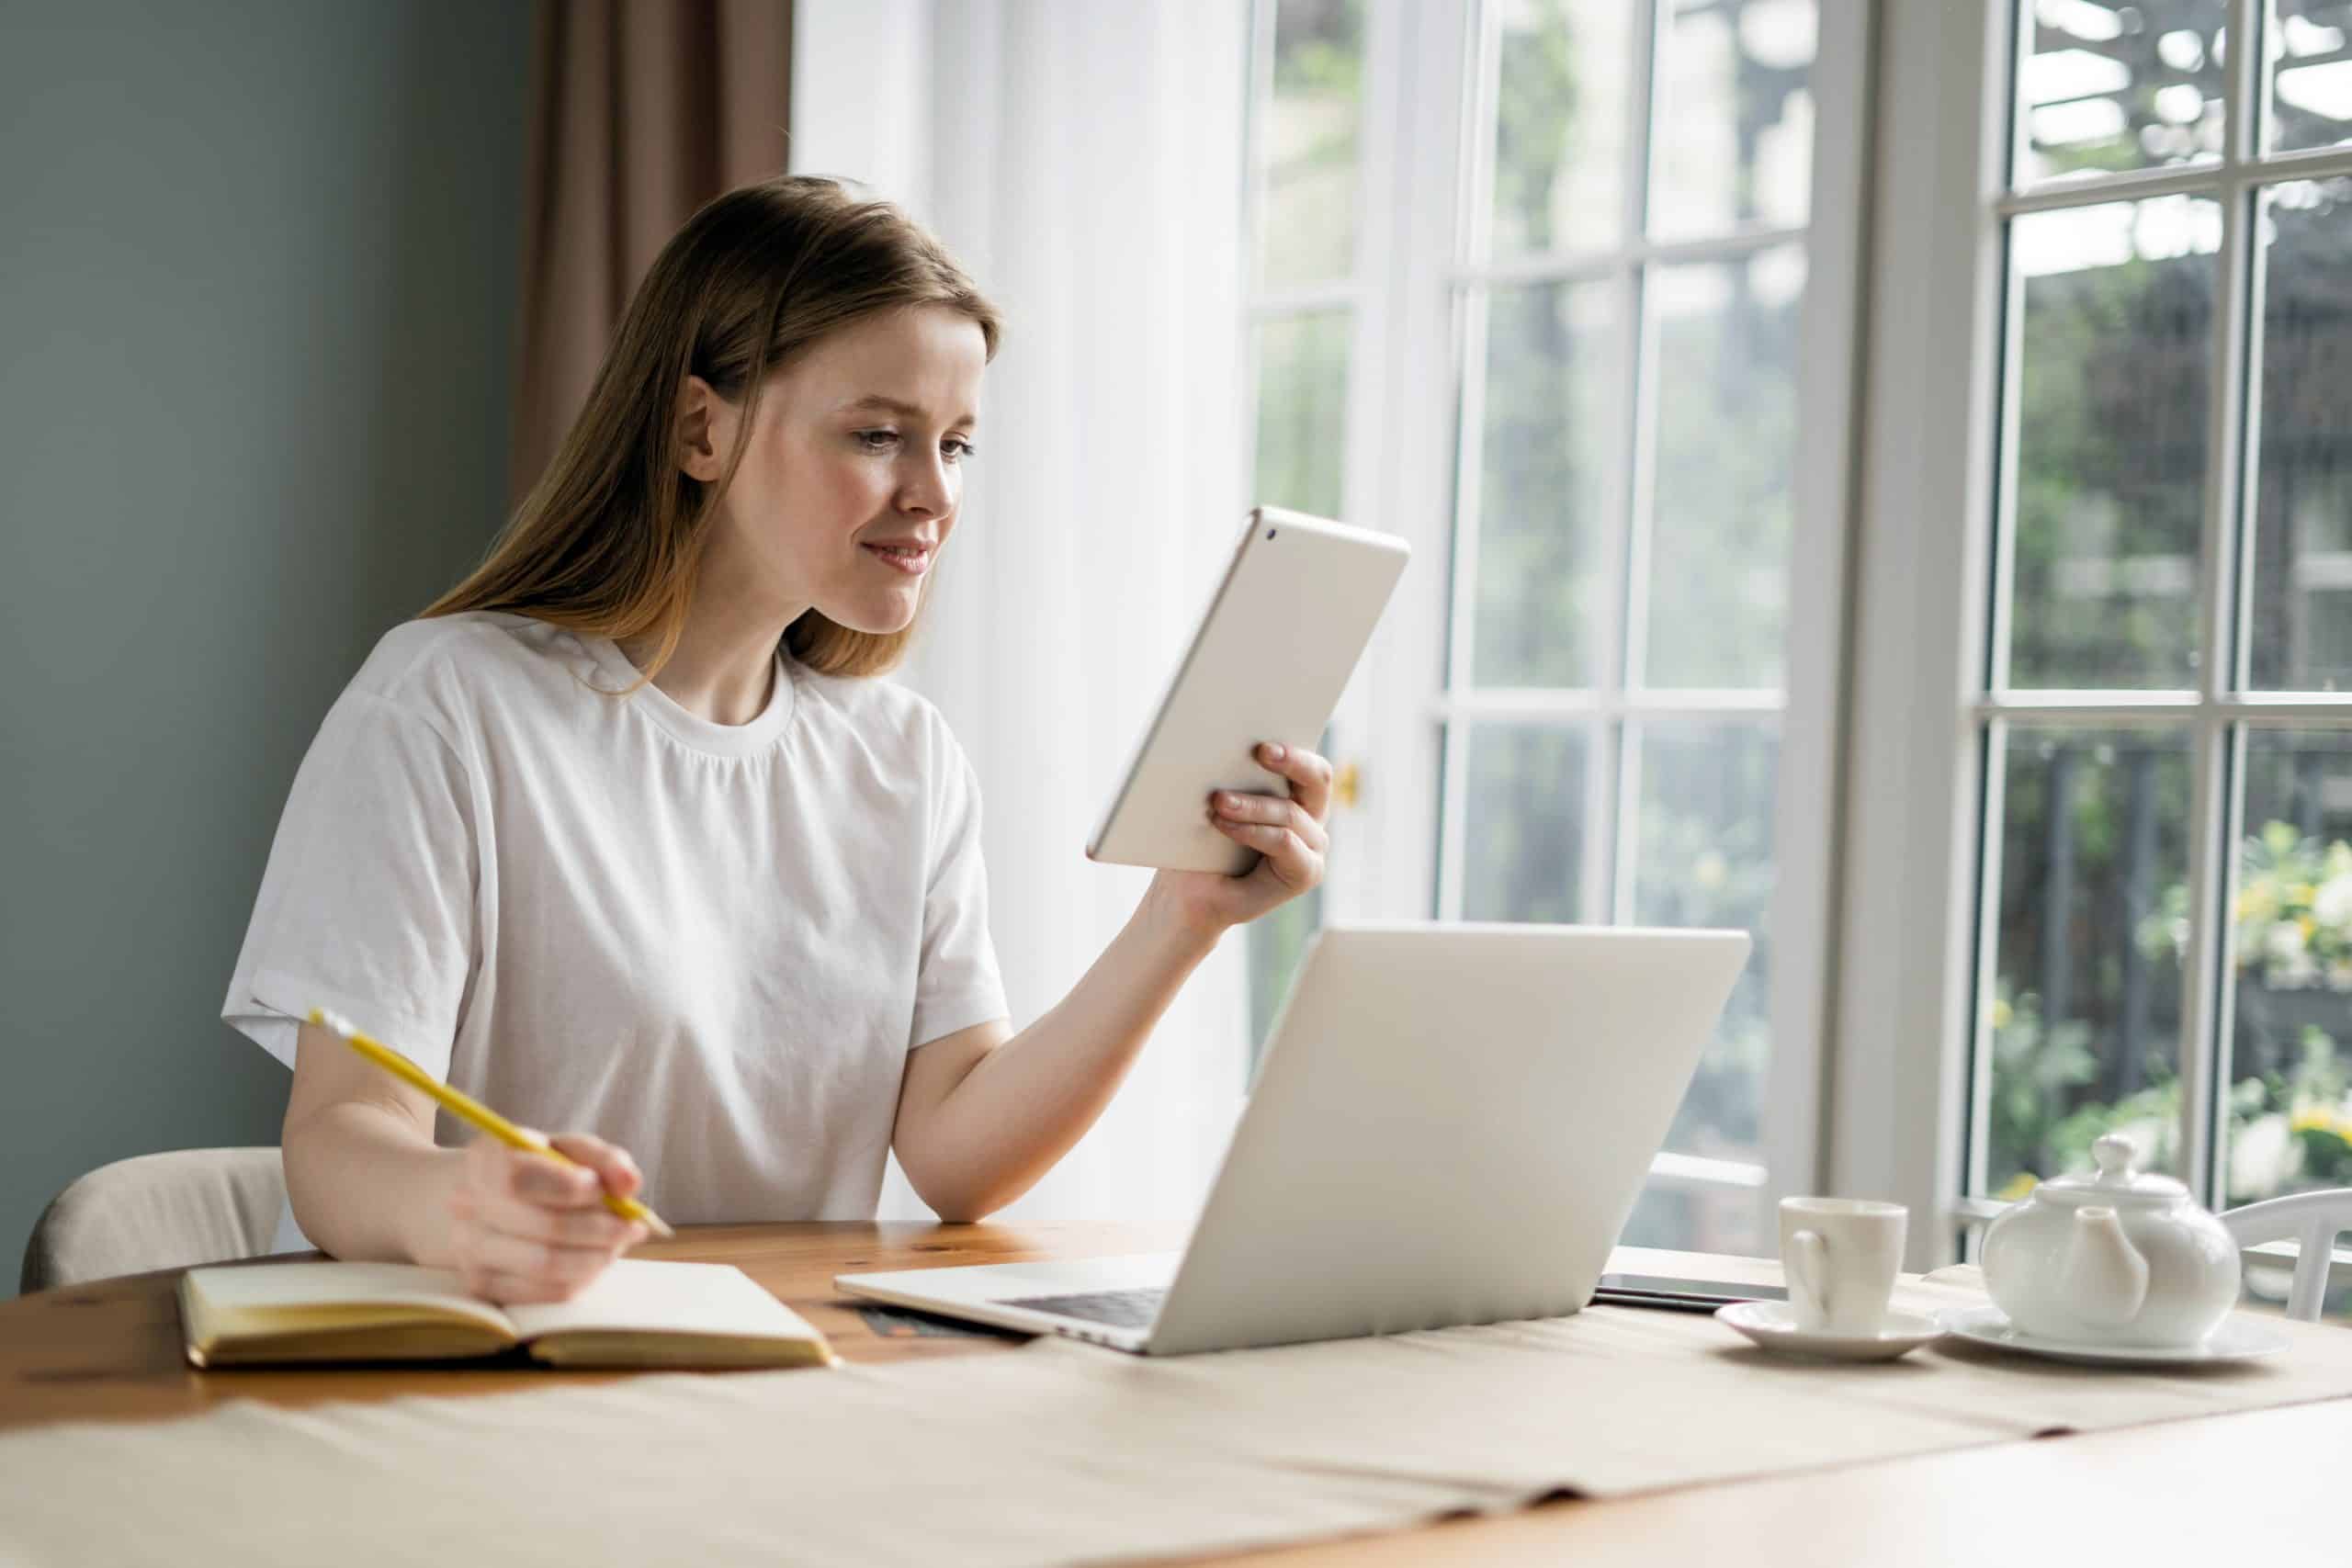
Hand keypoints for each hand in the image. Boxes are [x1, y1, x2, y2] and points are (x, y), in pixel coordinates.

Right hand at [445, 1132, 649, 1303]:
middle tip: (632, 1225)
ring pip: (547, 1265)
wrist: (479, 1200)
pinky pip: (545, 1292)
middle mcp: (467, 1207)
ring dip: (597, 1256)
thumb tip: (629, 1185)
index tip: (602, 1189)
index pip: (521, 1179)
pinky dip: (582, 1278)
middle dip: (602, 1228)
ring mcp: (469, 1251)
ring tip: (618, 1242)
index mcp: (484, 1161)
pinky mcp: (483, 1286)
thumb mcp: (566, 1149)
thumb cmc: (536, 1170)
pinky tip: (595, 1260)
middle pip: (544, 1227)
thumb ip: (602, 1159)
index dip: (571, 1187)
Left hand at [1146, 741, 1331, 936]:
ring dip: (1252, 805)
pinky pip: (1285, 842)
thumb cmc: (1199, 843)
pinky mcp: (1308, 872)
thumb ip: (1229, 775)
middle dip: (1291, 761)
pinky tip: (1224, 825)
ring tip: (1219, 801)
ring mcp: (1313, 845)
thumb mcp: (1213, 800)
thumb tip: (1225, 740)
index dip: (1291, 747)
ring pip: (1290, 813)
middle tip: (1259, 751)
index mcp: (1294, 792)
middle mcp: (1311, 817)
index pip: (1307, 761)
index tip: (1261, 739)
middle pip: (1317, 779)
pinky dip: (1253, 832)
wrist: (1188, 893)